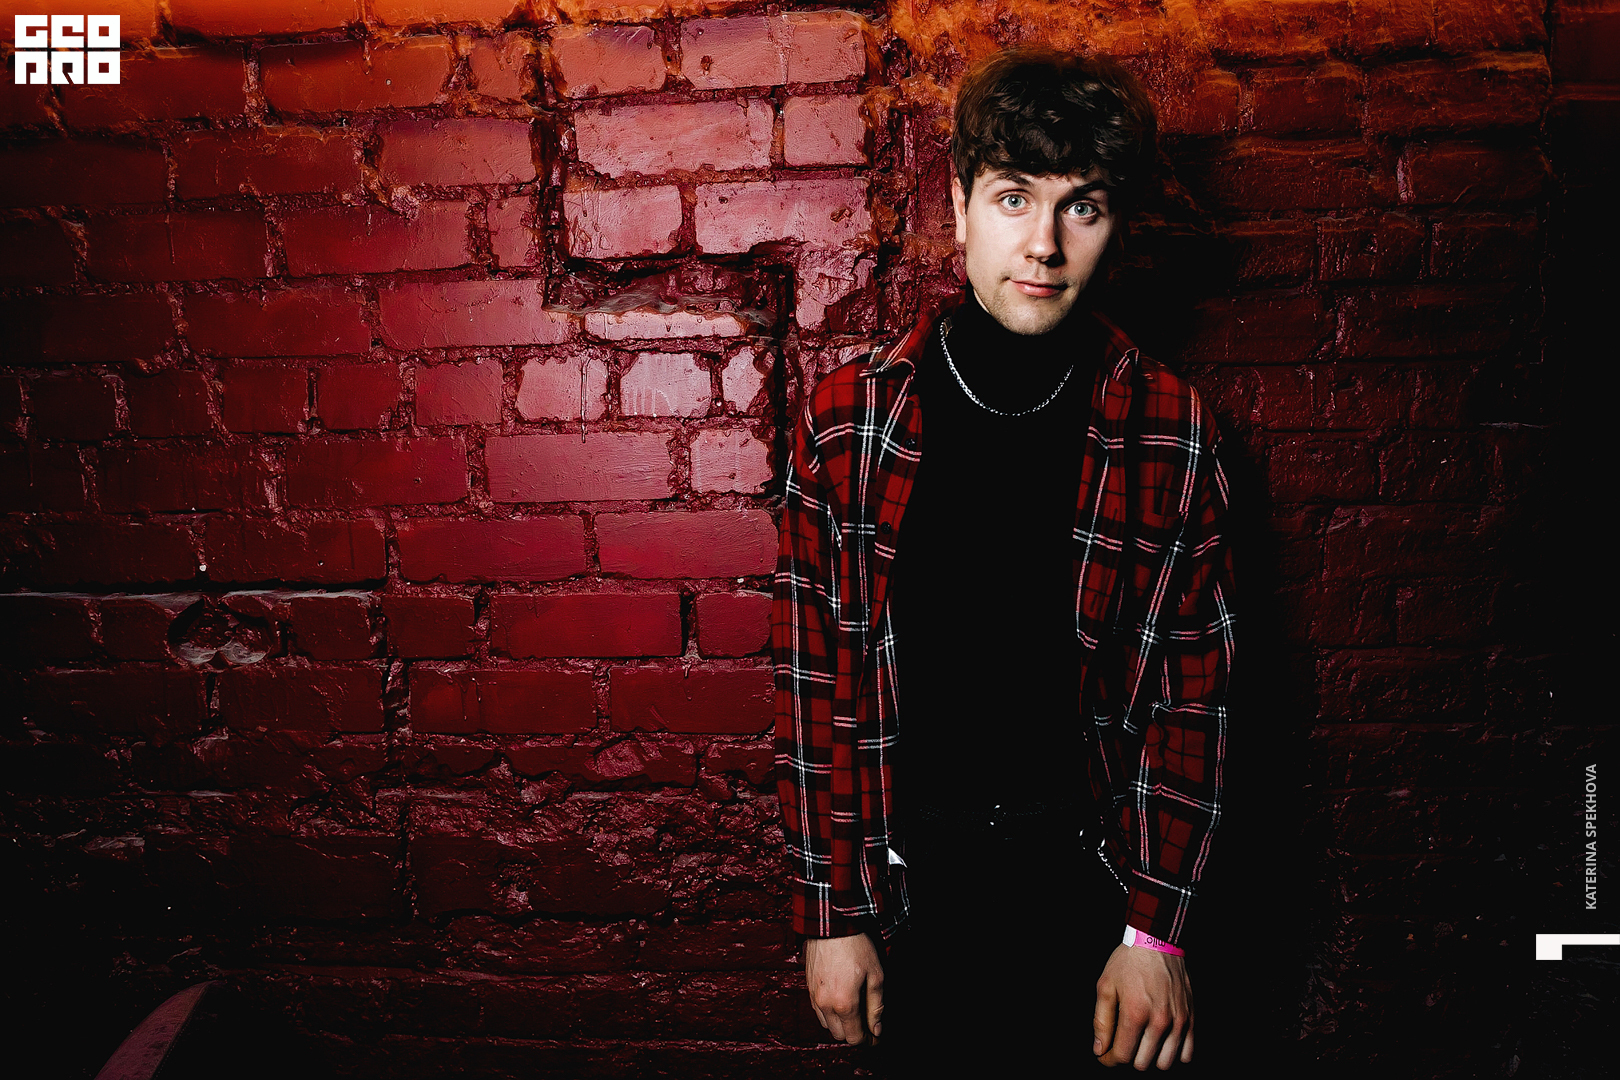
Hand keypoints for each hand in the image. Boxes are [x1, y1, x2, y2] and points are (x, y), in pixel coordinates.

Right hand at [803, 931, 883, 1044]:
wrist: (830, 924)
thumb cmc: (856, 947)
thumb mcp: (875, 975)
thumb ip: (876, 1006)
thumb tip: (877, 1029)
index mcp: (844, 1004)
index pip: (855, 1037)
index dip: (869, 1041)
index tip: (878, 1037)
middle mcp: (825, 1005)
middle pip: (840, 1035)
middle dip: (855, 1033)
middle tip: (869, 1024)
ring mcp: (814, 997)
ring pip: (827, 1025)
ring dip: (841, 1024)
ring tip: (855, 1011)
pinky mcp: (808, 987)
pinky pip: (818, 1011)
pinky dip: (830, 1013)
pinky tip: (841, 1000)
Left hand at [1093, 942, 1193, 1068]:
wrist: (1156, 941)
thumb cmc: (1129, 962)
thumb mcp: (1105, 986)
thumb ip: (1101, 1021)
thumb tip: (1099, 1049)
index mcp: (1135, 1013)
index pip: (1122, 1055)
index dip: (1109, 1059)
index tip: (1105, 1054)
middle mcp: (1159, 1021)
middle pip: (1142, 1063)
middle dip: (1127, 1057)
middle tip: (1121, 1044)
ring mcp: (1178, 1021)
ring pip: (1165, 1062)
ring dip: (1150, 1058)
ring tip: (1141, 1044)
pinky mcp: (1191, 1018)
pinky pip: (1187, 1053)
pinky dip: (1174, 1054)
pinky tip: (1162, 1043)